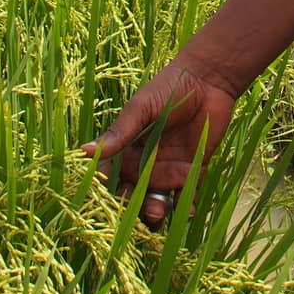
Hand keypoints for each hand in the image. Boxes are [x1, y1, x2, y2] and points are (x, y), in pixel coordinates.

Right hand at [84, 62, 237, 226]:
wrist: (209, 79)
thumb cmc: (169, 87)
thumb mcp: (141, 109)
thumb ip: (119, 132)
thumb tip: (84, 151)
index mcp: (126, 150)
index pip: (110, 179)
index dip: (107, 194)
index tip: (107, 205)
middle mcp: (144, 165)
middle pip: (132, 197)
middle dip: (133, 209)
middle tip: (140, 210)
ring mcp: (168, 170)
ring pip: (156, 203)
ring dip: (155, 213)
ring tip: (159, 212)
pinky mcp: (192, 171)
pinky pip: (185, 198)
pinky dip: (184, 209)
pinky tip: (186, 209)